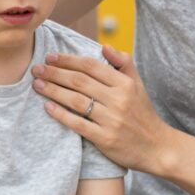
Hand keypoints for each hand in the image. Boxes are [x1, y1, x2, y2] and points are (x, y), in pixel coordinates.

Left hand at [32, 44, 170, 172]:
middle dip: (55, 73)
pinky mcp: (105, 139)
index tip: (51, 57)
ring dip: (53, 91)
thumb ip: (123, 63)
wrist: (157, 148)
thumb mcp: (138, 85)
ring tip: (37, 84)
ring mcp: (111, 120)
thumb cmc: (143, 114)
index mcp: (125, 84)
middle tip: (37, 69)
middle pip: (80, 81)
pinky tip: (47, 107)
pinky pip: (78, 124)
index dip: (69, 60)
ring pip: (76, 101)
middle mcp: (118, 100)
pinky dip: (61, 114)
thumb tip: (104, 46)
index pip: (91, 66)